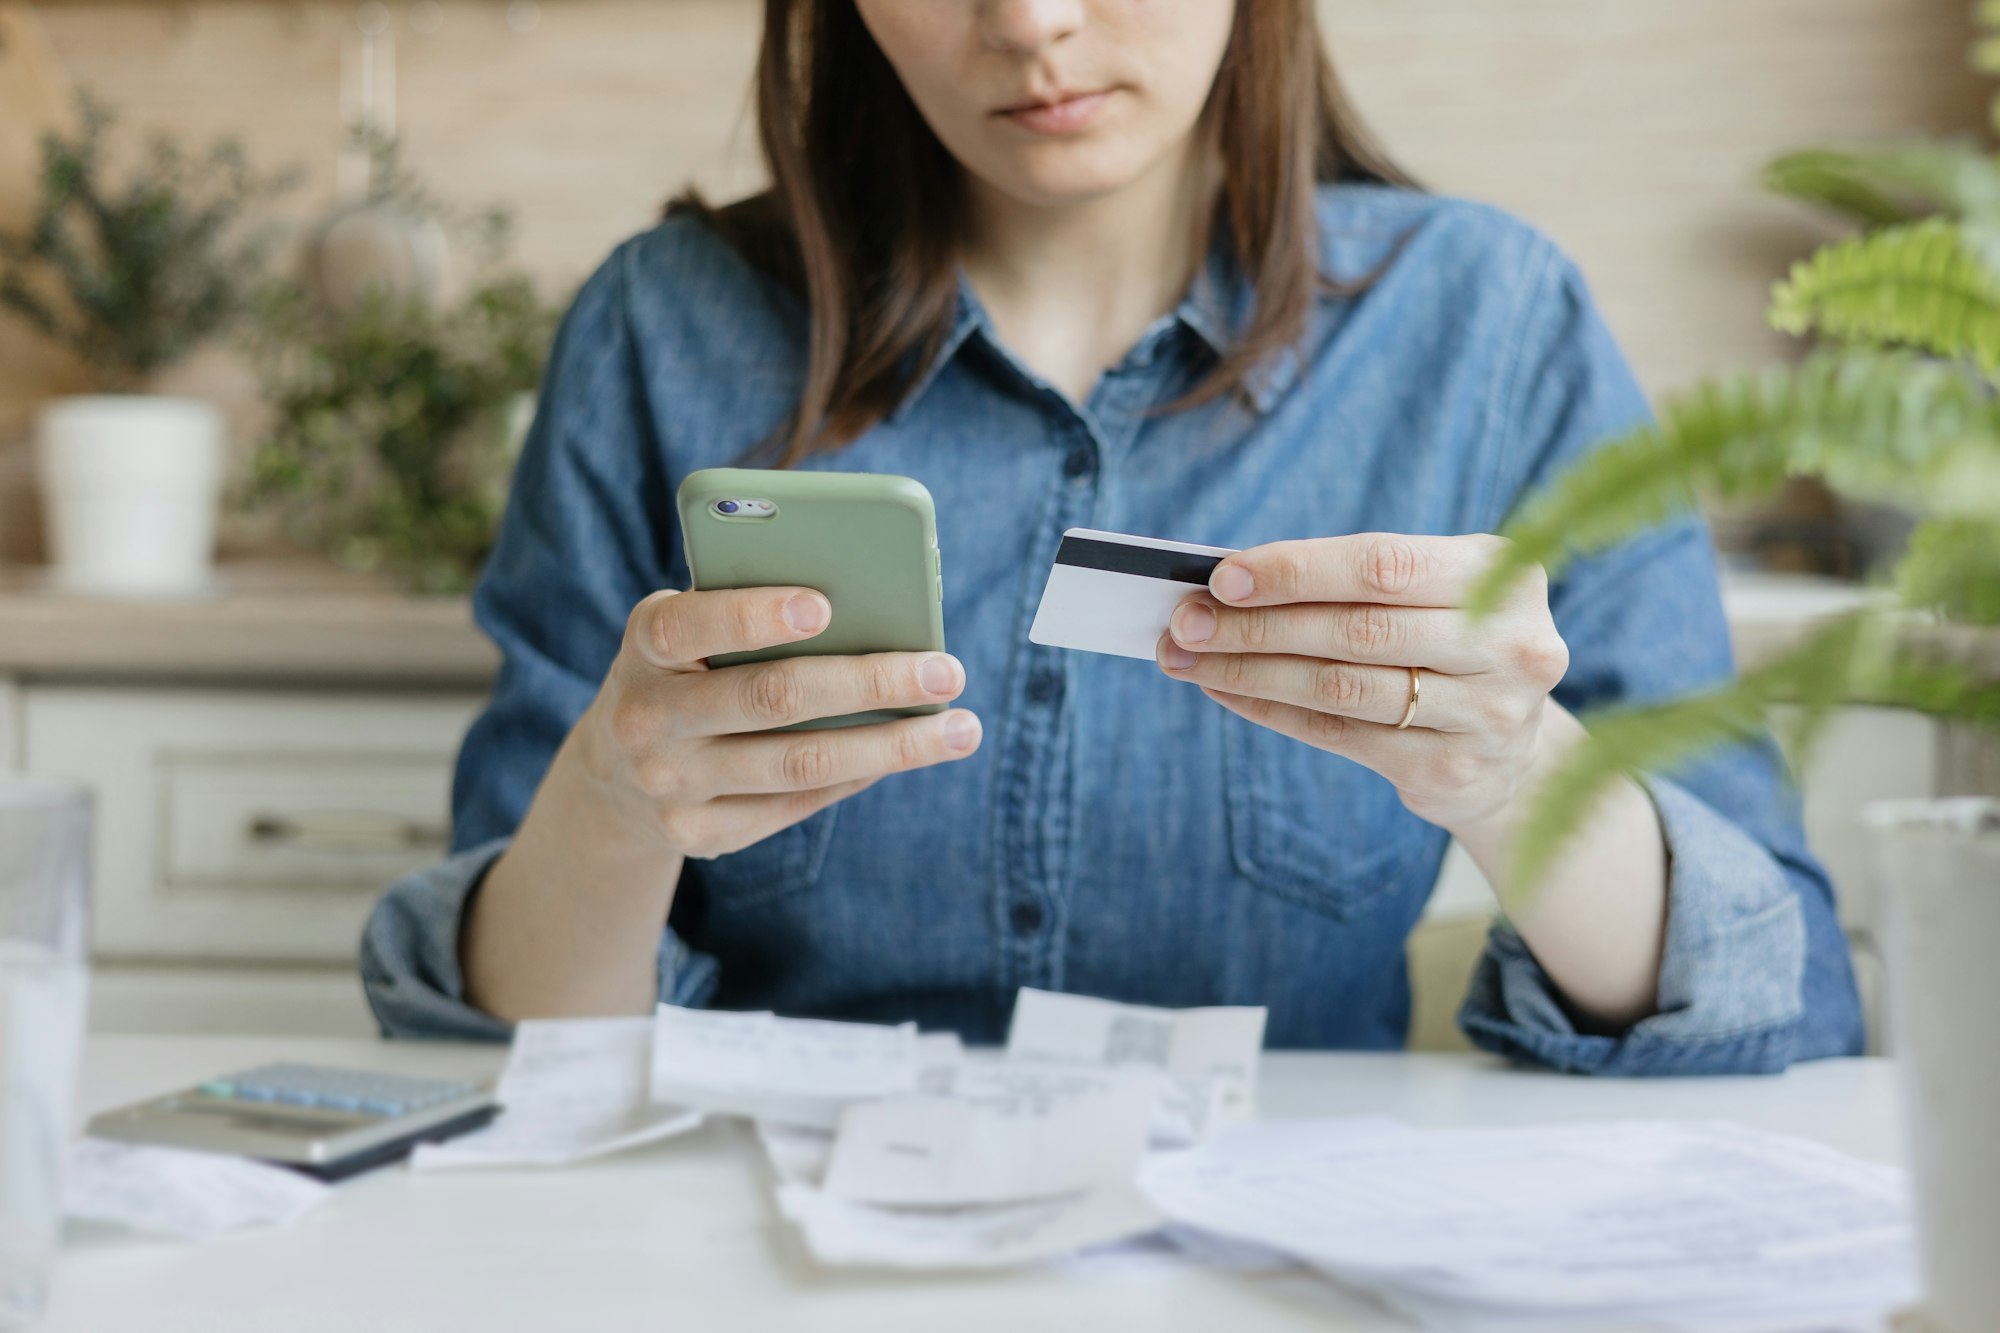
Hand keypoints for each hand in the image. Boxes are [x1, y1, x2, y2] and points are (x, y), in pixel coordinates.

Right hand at [574, 586, 982, 859]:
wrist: (613, 773)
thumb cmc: (684, 670)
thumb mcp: (688, 632)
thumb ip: (747, 611)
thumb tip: (873, 611)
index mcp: (644, 647)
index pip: (690, 626)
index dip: (754, 617)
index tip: (825, 604)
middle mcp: (648, 719)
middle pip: (770, 699)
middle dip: (869, 681)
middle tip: (946, 671)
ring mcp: (671, 785)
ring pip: (799, 763)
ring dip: (892, 745)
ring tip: (960, 728)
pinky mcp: (699, 834)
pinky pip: (797, 801)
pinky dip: (860, 773)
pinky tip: (907, 751)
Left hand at [1155, 533, 1568, 832]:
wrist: (1516, 753)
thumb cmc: (1448, 644)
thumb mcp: (1432, 594)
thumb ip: (1350, 581)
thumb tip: (1228, 583)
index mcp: (1505, 577)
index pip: (1383, 566)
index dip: (1296, 570)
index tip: (1223, 577)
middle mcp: (1509, 646)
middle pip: (1356, 631)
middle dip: (1257, 624)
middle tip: (1186, 621)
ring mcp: (1487, 715)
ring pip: (1340, 687)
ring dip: (1250, 670)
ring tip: (1190, 657)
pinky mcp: (1451, 769)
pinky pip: (1337, 735)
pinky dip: (1270, 710)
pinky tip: (1226, 691)